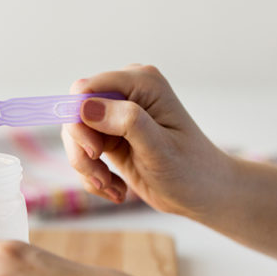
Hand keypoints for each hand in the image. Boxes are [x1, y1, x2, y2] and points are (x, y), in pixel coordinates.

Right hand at [61, 64, 231, 217]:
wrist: (202, 193)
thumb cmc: (190, 170)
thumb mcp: (159, 148)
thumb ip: (126, 121)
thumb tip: (85, 107)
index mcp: (141, 83)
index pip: (86, 89)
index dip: (79, 119)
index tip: (94, 152)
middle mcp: (126, 92)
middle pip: (74, 114)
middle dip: (82, 150)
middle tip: (102, 177)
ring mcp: (115, 114)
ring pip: (74, 136)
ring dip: (87, 167)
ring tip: (111, 187)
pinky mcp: (109, 135)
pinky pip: (82, 152)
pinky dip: (93, 175)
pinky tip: (115, 187)